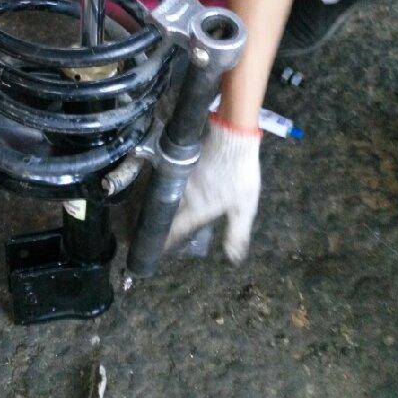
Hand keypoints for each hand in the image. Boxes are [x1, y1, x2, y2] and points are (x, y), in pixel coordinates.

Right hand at [166, 116, 261, 263]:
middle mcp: (185, 195)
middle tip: (153, 230)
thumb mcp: (244, 208)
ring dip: (161, 205)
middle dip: (159, 222)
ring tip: (157, 212)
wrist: (232, 139)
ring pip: (166, 195)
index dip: (167, 239)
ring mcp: (182, 178)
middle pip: (166, 212)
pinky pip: (169, 180)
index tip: (157, 247)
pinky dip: (166, 188)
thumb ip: (237, 233)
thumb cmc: (240, 176)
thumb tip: (233, 258)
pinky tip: (169, 189)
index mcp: (198, 208)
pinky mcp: (182, 163)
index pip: (177, 228)